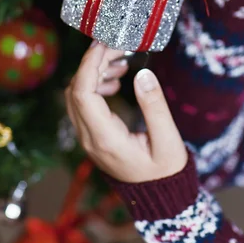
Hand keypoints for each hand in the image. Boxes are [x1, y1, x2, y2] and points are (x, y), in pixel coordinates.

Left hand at [65, 44, 187, 183]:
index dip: (89, 65)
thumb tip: (142, 74)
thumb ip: (154, 106)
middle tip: (116, 47)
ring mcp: (88, 138)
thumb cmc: (165, 171)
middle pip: (76, 91)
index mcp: (104, 139)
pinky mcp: (92, 136)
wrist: (160, 197)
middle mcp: (89, 138)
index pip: (82, 93)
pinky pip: (83, 105)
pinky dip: (95, 85)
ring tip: (120, 62)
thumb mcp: (167, 140)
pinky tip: (116, 80)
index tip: (102, 44)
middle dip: (92, 63)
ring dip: (94, 73)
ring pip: (77, 96)